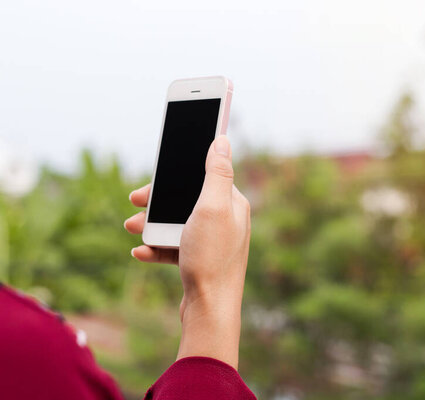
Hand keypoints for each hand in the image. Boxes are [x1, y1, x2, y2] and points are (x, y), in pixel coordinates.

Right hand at [124, 135, 250, 368]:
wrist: (209, 311)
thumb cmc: (210, 257)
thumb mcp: (211, 208)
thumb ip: (216, 172)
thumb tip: (222, 139)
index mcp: (232, 203)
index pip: (205, 175)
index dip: (179, 172)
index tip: (157, 172)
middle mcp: (226, 220)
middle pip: (187, 199)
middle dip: (158, 201)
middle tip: (135, 201)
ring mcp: (214, 242)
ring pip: (177, 223)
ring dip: (152, 223)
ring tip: (131, 227)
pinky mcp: (201, 261)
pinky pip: (175, 247)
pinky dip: (157, 247)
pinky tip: (140, 252)